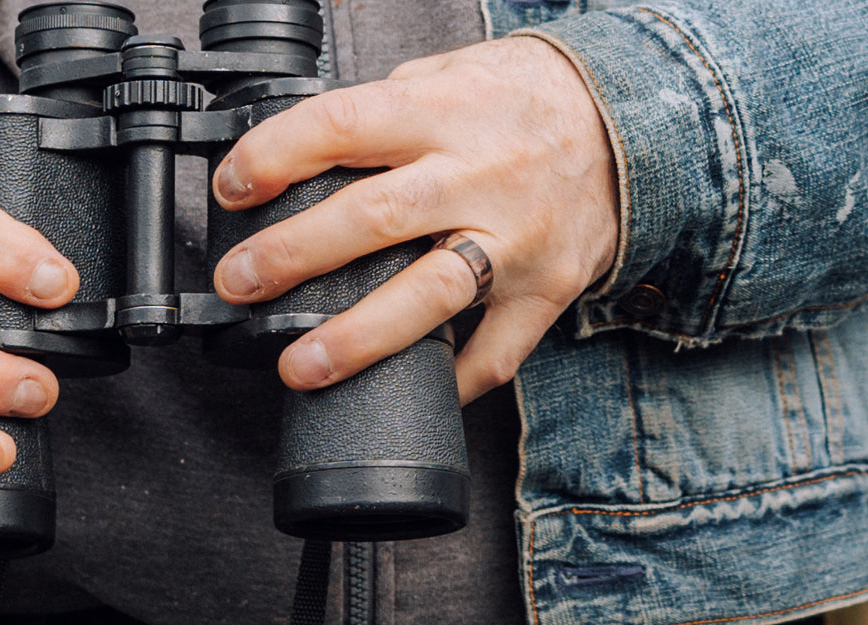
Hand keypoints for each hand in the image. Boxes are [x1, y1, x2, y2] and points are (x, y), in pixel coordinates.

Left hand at [211, 37, 618, 402]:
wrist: (633, 122)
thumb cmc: (527, 100)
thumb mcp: (451, 73)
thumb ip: (385, 109)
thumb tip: (302, 146)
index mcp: (444, 112)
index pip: (342, 126)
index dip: (275, 156)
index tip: (234, 187)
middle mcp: (478, 175)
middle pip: (373, 217)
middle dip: (293, 255)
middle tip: (240, 282)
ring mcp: (515, 238)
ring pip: (429, 294)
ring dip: (358, 337)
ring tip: (301, 366)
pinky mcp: (547, 288)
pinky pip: (499, 351)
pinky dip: (456, 379)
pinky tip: (413, 393)